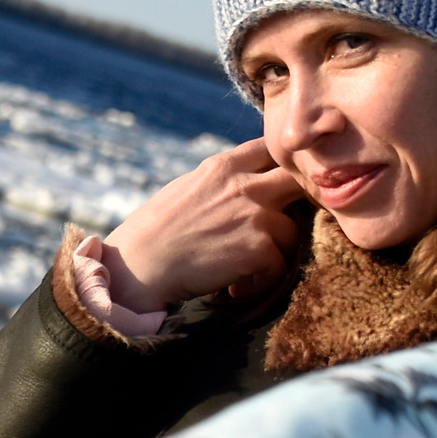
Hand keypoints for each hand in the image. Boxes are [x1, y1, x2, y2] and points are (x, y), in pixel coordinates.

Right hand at [101, 139, 304, 313]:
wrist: (139, 266)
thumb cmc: (156, 232)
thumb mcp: (188, 187)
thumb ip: (222, 180)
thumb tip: (245, 182)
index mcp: (224, 166)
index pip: (270, 150)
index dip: (280, 168)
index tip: (274, 191)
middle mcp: (244, 185)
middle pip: (296, 180)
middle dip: (297, 202)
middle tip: (277, 230)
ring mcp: (255, 215)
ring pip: (292, 231)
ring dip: (274, 252)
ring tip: (246, 269)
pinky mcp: (259, 249)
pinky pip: (280, 266)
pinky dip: (261, 281)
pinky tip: (237, 287)